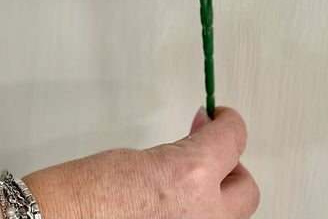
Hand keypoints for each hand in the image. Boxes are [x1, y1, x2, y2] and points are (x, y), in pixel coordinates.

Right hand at [19, 105, 259, 217]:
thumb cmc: (81, 195)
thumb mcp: (143, 157)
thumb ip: (180, 157)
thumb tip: (196, 155)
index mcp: (191, 175)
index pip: (234, 138)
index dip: (227, 122)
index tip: (220, 118)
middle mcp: (203, 215)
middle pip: (246, 189)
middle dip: (230, 168)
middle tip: (208, 153)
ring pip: (229, 218)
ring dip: (215, 200)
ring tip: (188, 187)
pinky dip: (194, 218)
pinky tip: (173, 209)